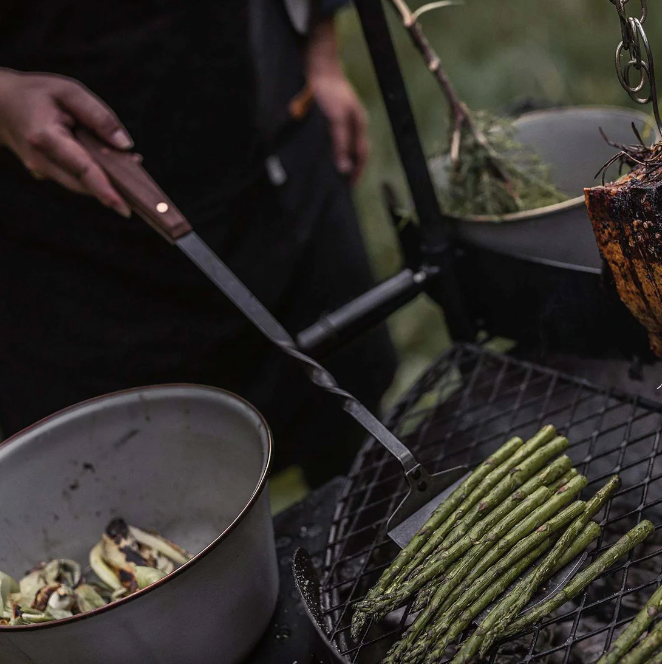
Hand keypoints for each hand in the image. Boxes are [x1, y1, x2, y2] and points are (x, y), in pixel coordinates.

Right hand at [0, 69, 131, 216]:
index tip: (124, 207)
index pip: (81, 169)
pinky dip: (95, 176)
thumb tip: (125, 145)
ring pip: (81, 185)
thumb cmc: (36, 93)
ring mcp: (41, 170)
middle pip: (85, 183)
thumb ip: (99, 116)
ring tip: (131, 167)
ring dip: (108, 181)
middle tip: (141, 187)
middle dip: (114, 188)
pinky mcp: (45, 174)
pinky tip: (112, 163)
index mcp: (45, 137)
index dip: (105, 189)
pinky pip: (75, 179)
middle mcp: (41, 160)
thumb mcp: (68, 91)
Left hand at [307, 19, 368, 185]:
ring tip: (330, 173)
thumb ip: (340, 144)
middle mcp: (354, 122)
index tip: (350, 187)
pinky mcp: (331, 113)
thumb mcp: (335, 120)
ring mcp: (343, 117)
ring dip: (339, 158)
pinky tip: (321, 153)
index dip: (357, 172)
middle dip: (349, 167)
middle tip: (340, 185)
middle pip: (354, 151)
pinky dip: (330, 148)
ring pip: (344, 144)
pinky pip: (333, 136)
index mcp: (359, 124)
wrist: (318, 64)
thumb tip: (344, 169)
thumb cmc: (328, 91)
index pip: (362, 154)